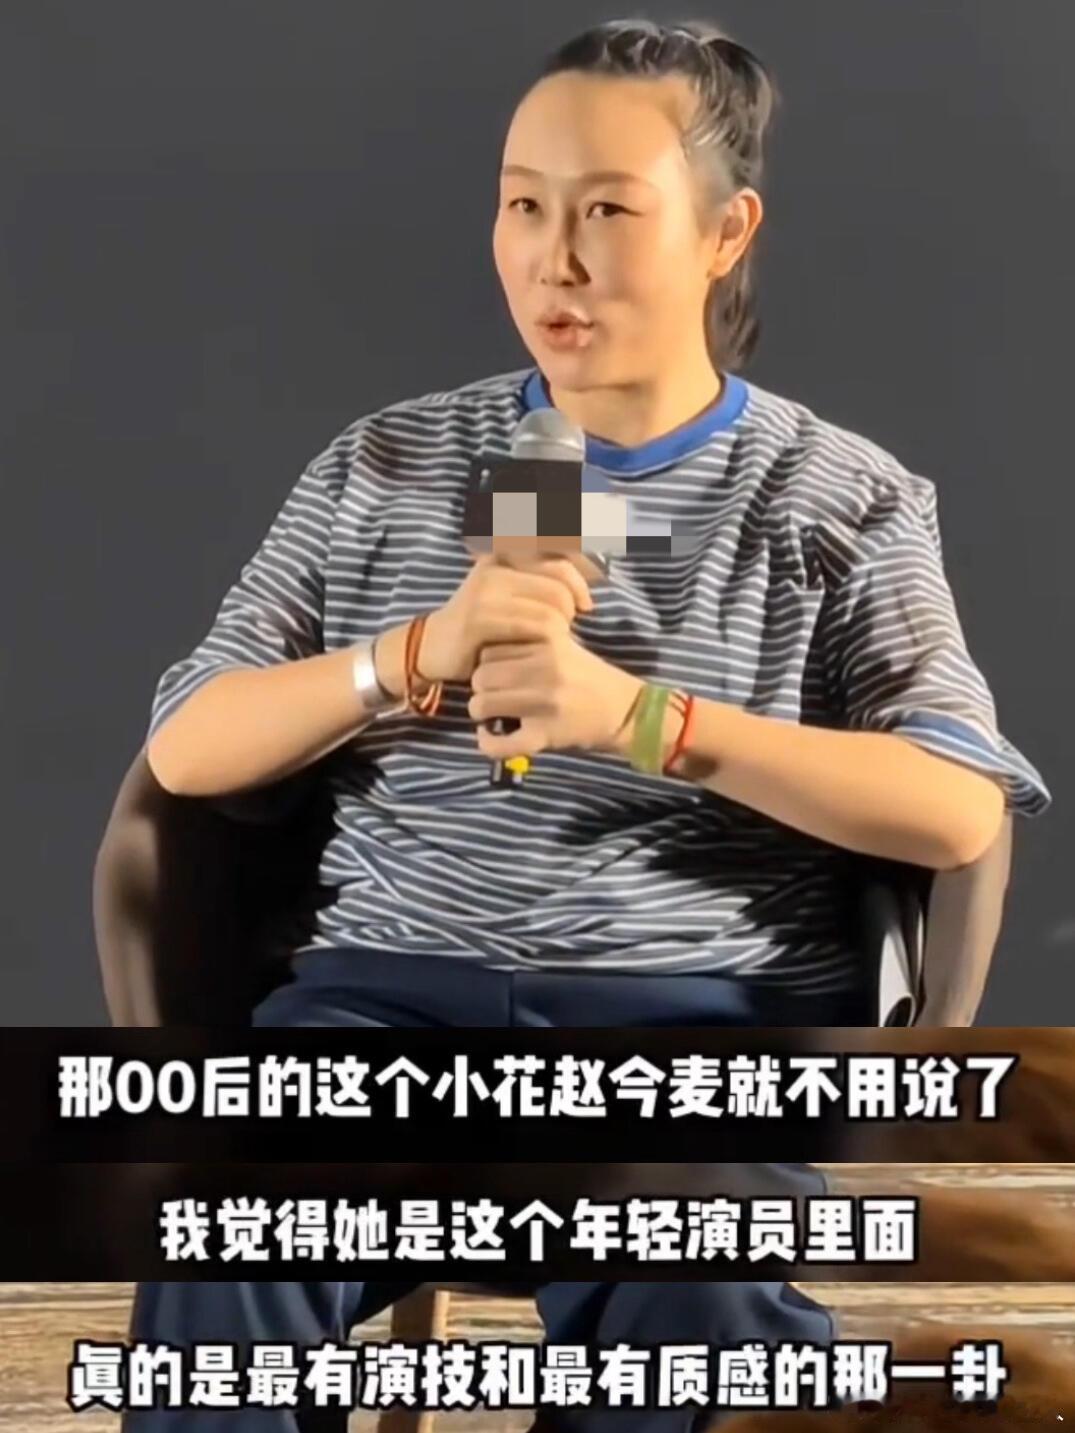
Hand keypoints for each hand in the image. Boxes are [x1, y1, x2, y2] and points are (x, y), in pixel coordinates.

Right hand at [419, 554, 593, 684]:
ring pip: (550, 608)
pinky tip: (539, 650)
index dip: (581, 584)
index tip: (586, 606)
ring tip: (551, 641)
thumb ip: (539, 582)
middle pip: (559, 586)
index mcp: (504, 556)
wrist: (432, 649)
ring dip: (559, 630)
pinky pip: (532, 626)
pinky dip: (545, 641)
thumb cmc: (479, 627)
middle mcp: (495, 567)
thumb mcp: (508, 595)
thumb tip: (587, 578)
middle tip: (564, 629)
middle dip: (570, 610)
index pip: (560, 561)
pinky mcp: (479, 618)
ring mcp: (486, 591)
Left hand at [468, 629, 643, 758]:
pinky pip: (501, 743)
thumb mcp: (564, 646)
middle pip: (481, 676)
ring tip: (493, 715)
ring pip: (483, 705)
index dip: (487, 662)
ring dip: (482, 713)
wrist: (626, 711)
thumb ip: (528, 642)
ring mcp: (544, 703)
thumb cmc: (590, 677)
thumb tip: (482, 650)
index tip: (497, 673)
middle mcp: (544, 670)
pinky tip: (490, 738)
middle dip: (481, 688)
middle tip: (493, 695)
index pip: (489, 649)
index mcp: (547, 643)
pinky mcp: (546, 734)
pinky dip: (488, 744)